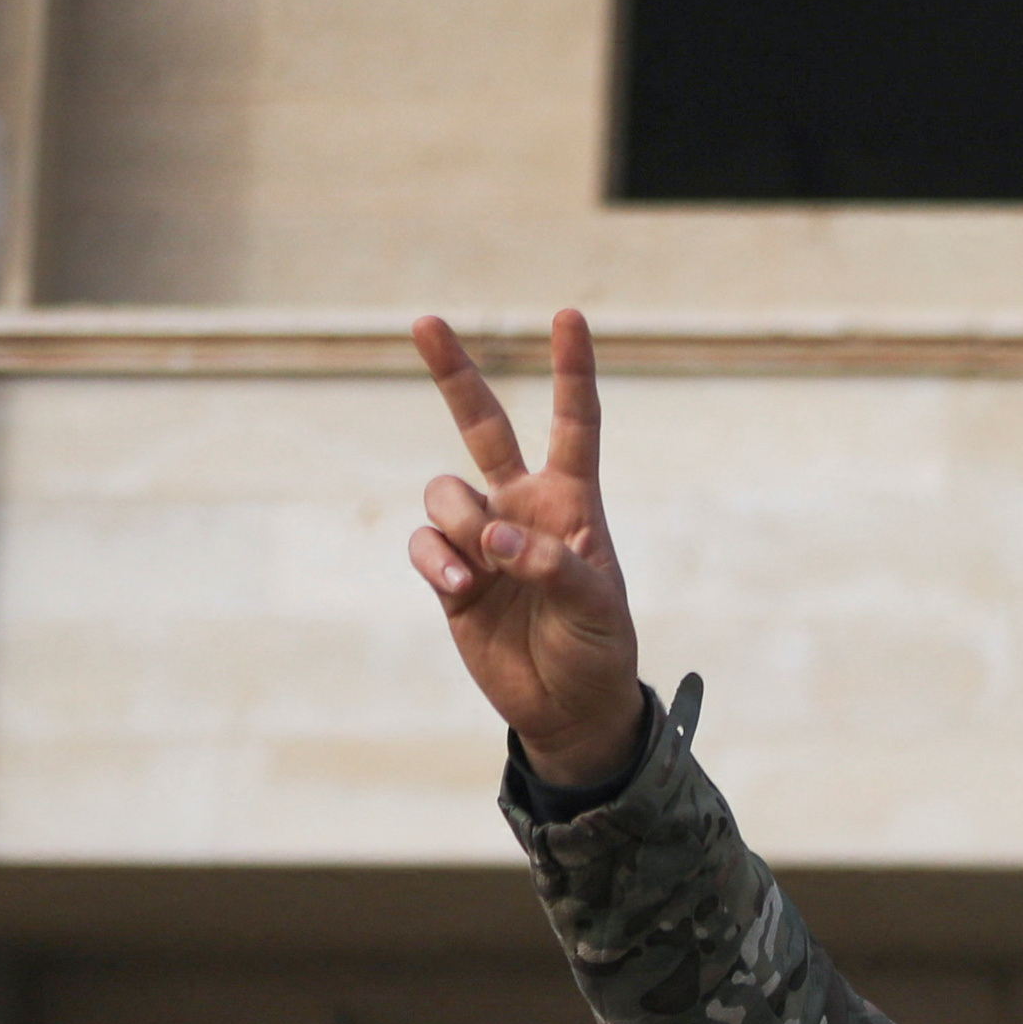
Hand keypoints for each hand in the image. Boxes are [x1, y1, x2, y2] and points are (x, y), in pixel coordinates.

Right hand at [407, 310, 643, 791]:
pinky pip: (426, 543)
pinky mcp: (450, 573)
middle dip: (454, 374)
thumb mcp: (596, 608)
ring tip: (481, 573)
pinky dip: (437, 560)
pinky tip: (462, 590)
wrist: (569, 707)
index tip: (570, 317)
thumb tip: (495, 537)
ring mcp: (482, 538)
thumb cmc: (598, 649)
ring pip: (443, 493)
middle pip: (481, 427)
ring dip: (456, 524)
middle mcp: (522, 507)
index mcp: (574, 503)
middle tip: (424, 321)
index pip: (575, 425)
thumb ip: (552, 565)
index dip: (572, 371)